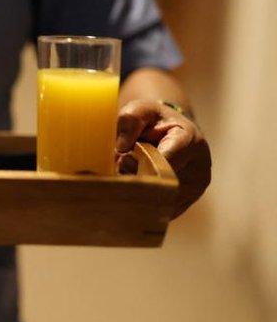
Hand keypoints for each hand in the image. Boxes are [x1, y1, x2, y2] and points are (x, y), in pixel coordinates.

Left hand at [116, 100, 210, 218]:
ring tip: (128, 175)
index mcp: (191, 141)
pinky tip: (133, 189)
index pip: (167, 161)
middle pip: (163, 186)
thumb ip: (129, 120)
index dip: (140, 163)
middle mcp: (200, 169)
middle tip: (121, 168)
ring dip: (138, 193)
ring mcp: (195, 190)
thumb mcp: (140, 109)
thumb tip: (122, 148)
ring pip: (161, 203)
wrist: (168, 133)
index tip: (122, 159)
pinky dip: (143, 204)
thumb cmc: (152, 121)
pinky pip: (161, 211)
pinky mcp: (185, 204)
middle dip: (136, 180)